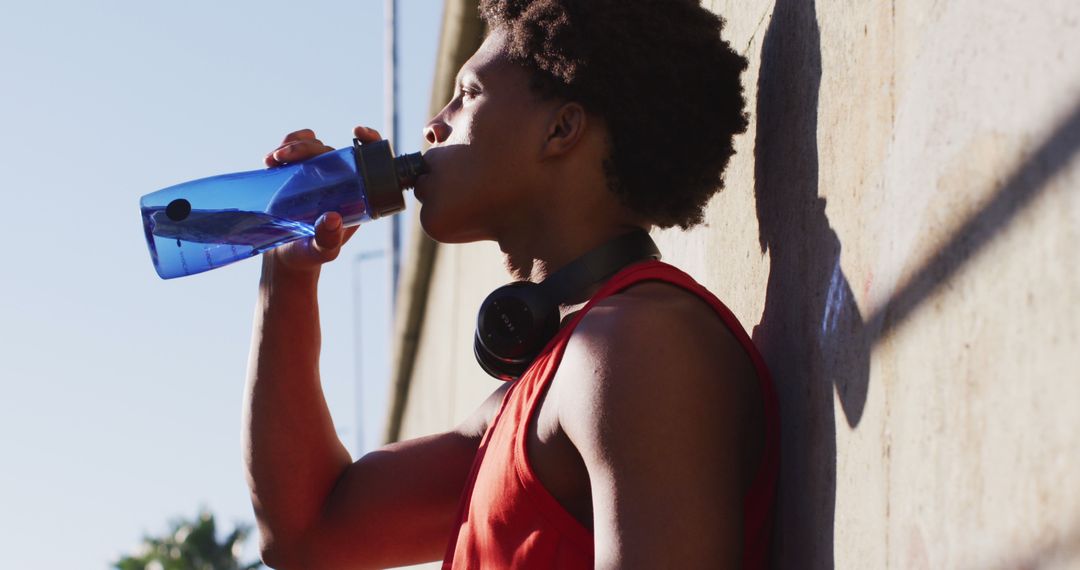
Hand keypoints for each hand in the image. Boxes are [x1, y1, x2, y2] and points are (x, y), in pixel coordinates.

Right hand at [262, 126, 383, 272]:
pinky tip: (270, 160)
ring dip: (292, 145)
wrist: (285, 256)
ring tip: (273, 160)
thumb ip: (328, 240)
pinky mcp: (296, 173)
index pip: (371, 160)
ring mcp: (317, 175)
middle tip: (284, 158)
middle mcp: (339, 180)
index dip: (370, 140)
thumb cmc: (309, 254)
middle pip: (332, 150)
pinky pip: (294, 149)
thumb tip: (332, 219)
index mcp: (357, 195)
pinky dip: (283, 147)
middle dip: (308, 147)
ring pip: (311, 145)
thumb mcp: (322, 251)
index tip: (357, 133)